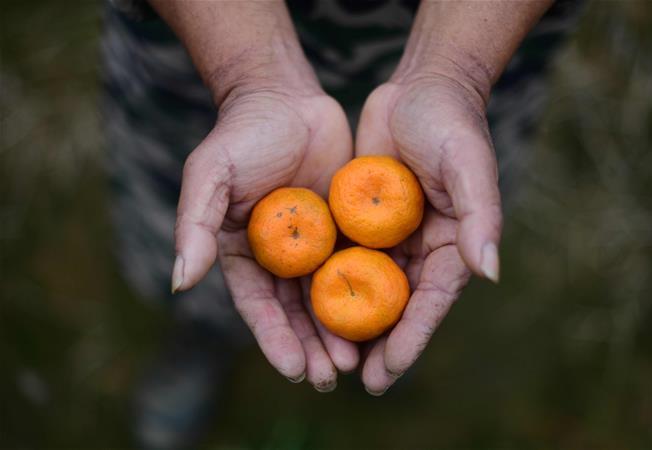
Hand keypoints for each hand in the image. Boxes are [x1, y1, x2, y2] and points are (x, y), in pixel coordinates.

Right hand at [171, 80, 358, 390]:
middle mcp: (280, 257)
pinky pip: (359, 265)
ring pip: (330, 297)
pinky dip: (369, 293)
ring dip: (341, 332)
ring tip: (357, 362)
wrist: (287, 97)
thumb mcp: (209, 175)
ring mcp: (315, 244)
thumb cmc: (241, 134)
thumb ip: (194, 226)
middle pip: (297, 313)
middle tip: (334, 377)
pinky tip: (386, 318)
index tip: (296, 369)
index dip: (276, 339)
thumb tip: (179, 281)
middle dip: (313, 347)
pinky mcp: (346, 228)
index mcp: (244, 253)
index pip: (259, 307)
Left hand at [353, 72, 502, 393]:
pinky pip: (343, 254)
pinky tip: (305, 307)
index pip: (431, 302)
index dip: (411, 339)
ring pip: (367, 288)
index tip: (388, 371)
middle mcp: (421, 248)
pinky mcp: (361, 218)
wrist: (420, 86)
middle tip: (357, 379)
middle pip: (398, 305)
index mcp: (452, 246)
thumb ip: (481, 220)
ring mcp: (390, 235)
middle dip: (379, 343)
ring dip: (350, 322)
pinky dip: (329, 282)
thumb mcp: (470, 169)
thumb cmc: (452, 125)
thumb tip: (490, 273)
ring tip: (329, 357)